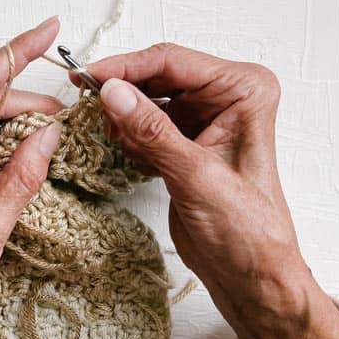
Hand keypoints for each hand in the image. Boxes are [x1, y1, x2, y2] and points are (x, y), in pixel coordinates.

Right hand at [86, 43, 338, 338]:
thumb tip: (113, 93)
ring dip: (122, 111)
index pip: (174, 62)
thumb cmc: (248, 232)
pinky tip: (121, 146)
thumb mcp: (196, 176)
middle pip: (158, 74)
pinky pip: (146, 122)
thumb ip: (152, 131)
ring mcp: (205, 118)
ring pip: (148, 97)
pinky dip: (128, 131)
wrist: (252, 276)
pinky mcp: (185, 141)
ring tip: (103, 127)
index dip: (127, 67)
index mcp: (244, 91)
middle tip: (85, 99)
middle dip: (121, 88)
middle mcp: (226, 97)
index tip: (89, 77)